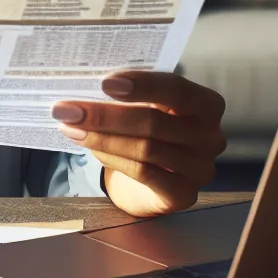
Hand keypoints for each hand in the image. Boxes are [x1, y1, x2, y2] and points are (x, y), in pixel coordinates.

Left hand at [51, 71, 226, 217]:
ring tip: (71, 128)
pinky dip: (113, 158)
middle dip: (105, 115)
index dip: (141, 85)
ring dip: (101, 138)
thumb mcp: (150, 106)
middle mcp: (210, 136)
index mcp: (206, 104)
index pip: (176, 89)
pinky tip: (91, 149)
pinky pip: (143, 173)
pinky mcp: (183, 194)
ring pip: (145, 149)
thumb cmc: (151, 131)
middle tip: (67, 110)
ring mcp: (200, 168)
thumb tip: (89, 86)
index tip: (105, 83)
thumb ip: (132, 95)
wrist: (155, 178)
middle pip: (154, 122)